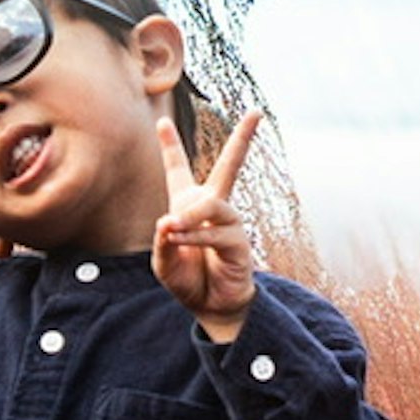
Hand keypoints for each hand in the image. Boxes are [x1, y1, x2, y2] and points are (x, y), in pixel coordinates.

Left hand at [152, 105, 266, 341]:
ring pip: (210, 205)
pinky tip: (180, 238)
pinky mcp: (238, 242)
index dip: (171, 146)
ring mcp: (228, 223)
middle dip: (243, 138)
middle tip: (257, 112)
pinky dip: (193, 236)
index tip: (162, 122)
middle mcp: (212, 208)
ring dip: (189, 217)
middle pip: (230, 166)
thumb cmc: (187, 280)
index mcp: (188, 205)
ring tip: (172, 227)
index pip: (179, 170)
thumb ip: (162, 240)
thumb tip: (169, 221)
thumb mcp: (163, 262)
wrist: (210, 307)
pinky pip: (214, 232)